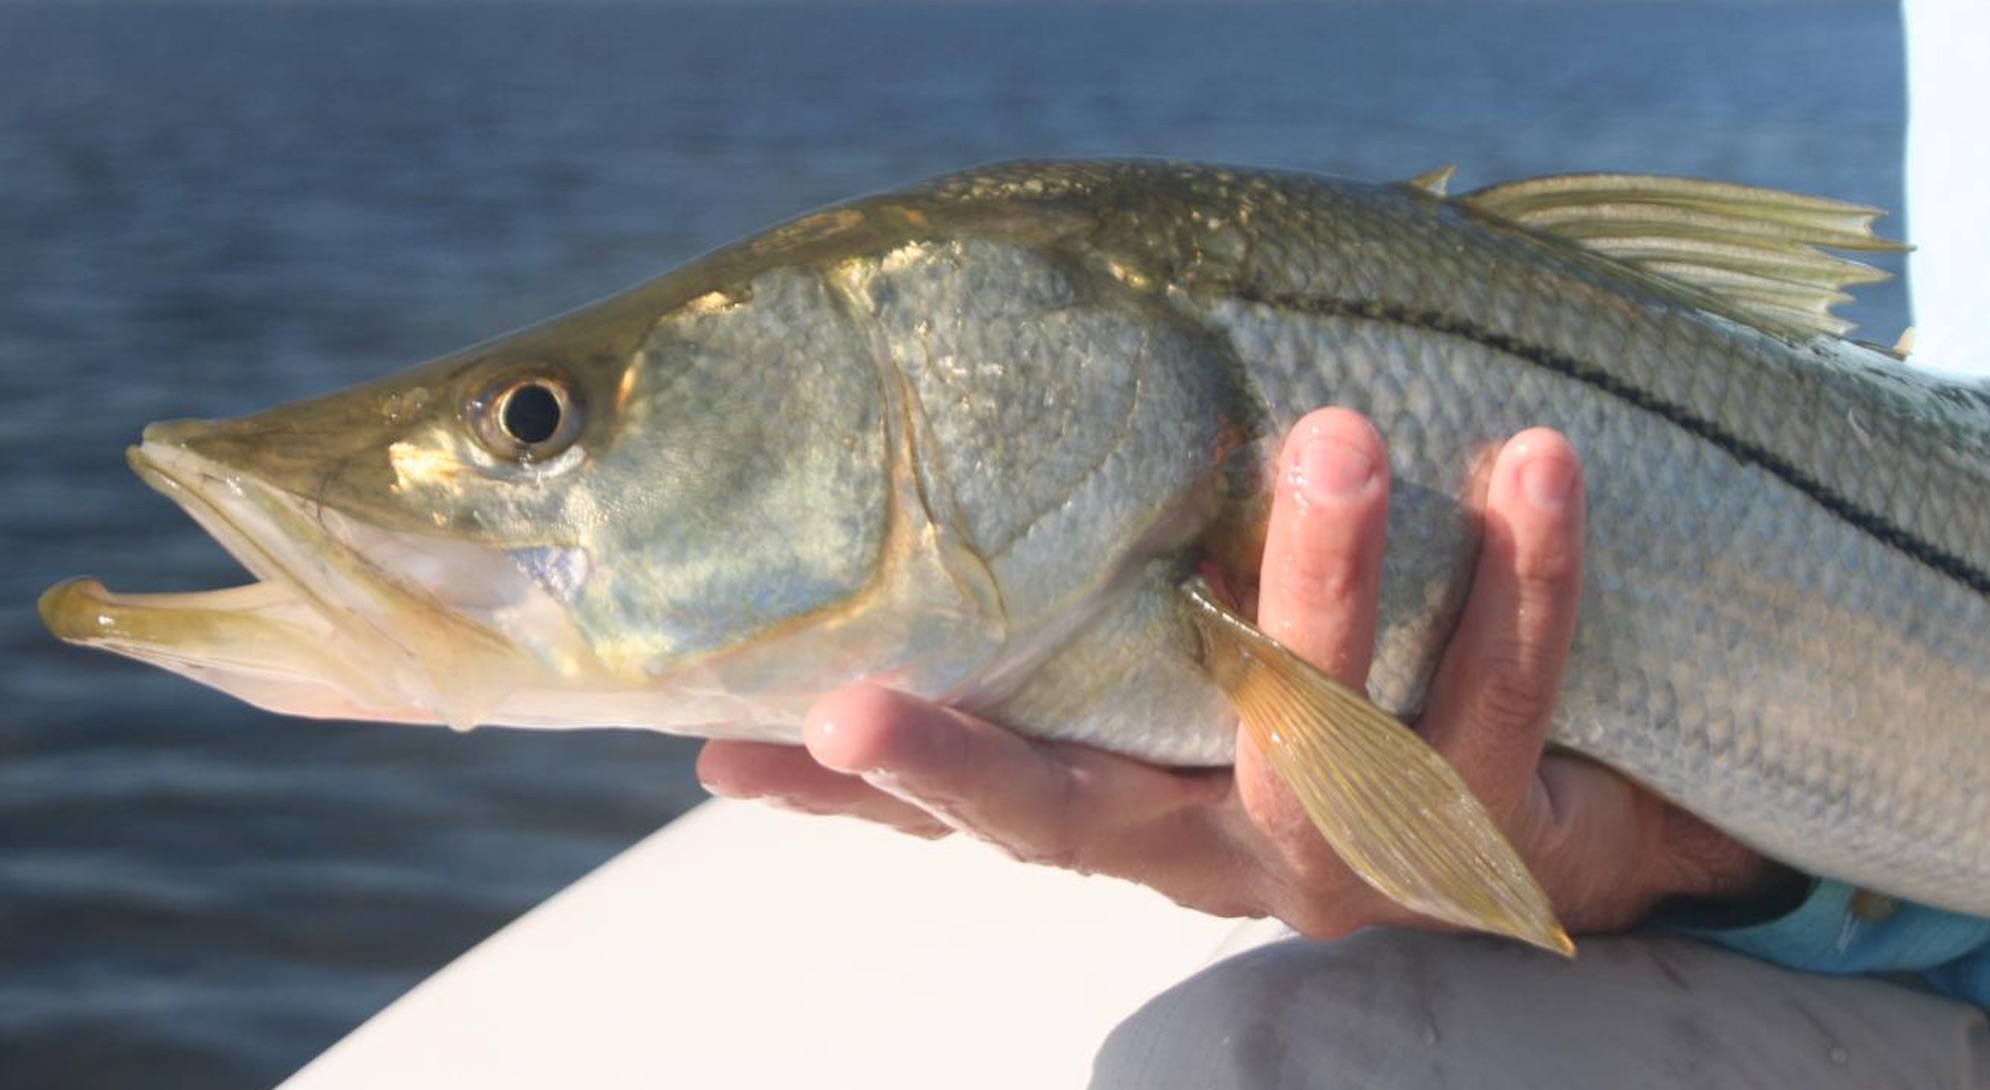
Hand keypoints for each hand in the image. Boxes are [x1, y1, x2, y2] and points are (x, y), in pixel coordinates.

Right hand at [698, 409, 1791, 937]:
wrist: (1558, 820)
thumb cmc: (1320, 732)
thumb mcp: (1157, 717)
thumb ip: (1019, 695)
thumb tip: (752, 707)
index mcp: (1132, 821)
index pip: (976, 808)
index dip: (881, 786)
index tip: (773, 732)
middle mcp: (1223, 860)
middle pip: (1082, 822)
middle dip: (976, 764)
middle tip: (871, 691)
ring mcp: (1359, 864)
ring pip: (1320, 748)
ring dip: (1321, 583)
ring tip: (1335, 435)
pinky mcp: (1495, 843)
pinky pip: (1500, 705)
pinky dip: (1518, 584)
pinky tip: (1530, 466)